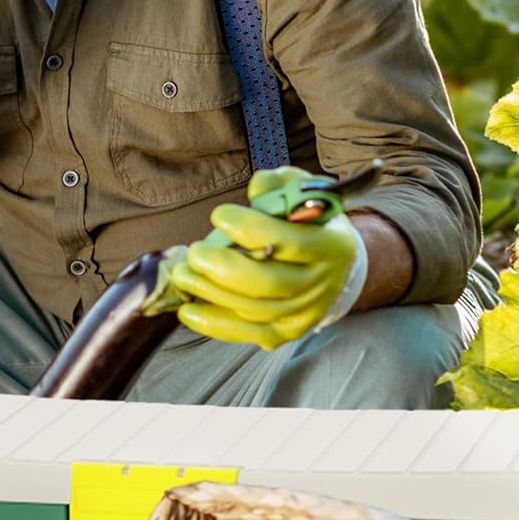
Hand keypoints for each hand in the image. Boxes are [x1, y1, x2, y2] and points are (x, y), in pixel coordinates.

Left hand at [168, 167, 367, 347]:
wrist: (335, 266)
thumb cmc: (309, 224)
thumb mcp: (302, 194)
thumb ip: (279, 186)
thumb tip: (258, 189)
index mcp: (330, 245)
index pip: (287, 240)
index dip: (248, 227)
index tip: (219, 216)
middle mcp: (320, 283)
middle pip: (266, 282)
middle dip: (221, 266)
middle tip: (194, 253)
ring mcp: (304, 311)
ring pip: (252, 309)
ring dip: (210, 293)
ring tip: (182, 275)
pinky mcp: (287, 331)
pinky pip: (247, 333)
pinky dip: (213, 324)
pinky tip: (188, 310)